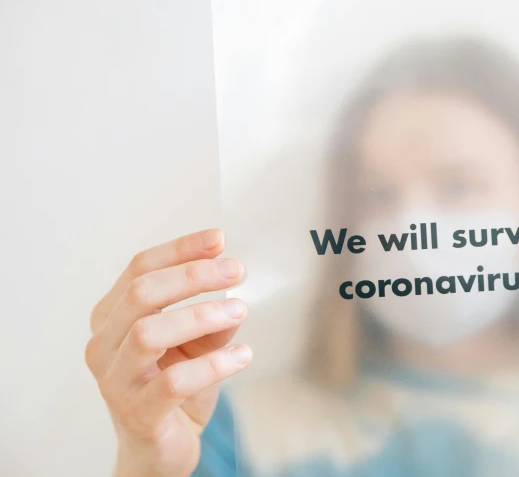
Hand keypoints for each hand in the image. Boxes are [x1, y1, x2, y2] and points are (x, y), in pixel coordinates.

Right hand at [85, 230, 251, 476]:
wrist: (162, 449)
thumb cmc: (176, 388)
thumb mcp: (198, 343)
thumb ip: (212, 317)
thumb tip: (234, 291)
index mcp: (112, 318)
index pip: (139, 269)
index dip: (180, 250)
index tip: (219, 239)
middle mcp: (104, 345)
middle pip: (141, 293)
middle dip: (192, 276)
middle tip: (236, 270)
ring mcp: (115, 380)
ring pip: (149, 333)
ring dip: (201, 315)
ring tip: (240, 310)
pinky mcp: (136, 413)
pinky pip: (173, 381)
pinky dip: (214, 364)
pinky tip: (243, 355)